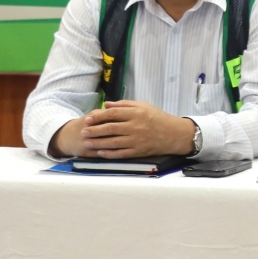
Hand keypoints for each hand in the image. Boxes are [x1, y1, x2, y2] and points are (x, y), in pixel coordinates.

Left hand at [78, 100, 195, 158]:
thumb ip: (124, 104)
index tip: (88, 119)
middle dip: (94, 130)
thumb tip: (105, 105)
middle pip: (110, 128)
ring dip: (98, 143)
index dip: (98, 117)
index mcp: (137, 113)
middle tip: (83, 132)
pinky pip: (121, 153)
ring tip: (87, 143)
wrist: (174, 134)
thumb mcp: (143, 106)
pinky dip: (109, 153)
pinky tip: (100, 152)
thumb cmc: (158, 118)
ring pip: (113, 142)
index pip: (113, 114)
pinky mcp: (139, 151)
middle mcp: (136, 126)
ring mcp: (137, 140)